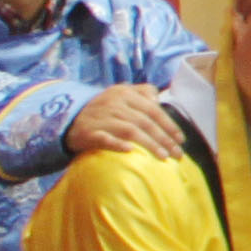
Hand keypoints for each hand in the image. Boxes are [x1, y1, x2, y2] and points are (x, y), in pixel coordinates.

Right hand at [61, 85, 183, 161]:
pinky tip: (130, 152)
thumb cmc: (105, 108)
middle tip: (177, 154)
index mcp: (125, 93)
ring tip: (163, 157)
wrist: (70, 118)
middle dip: (164, 138)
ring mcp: (101, 118)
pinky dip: (117, 145)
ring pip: (130, 130)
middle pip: (144, 121)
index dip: (168, 124)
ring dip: (149, 144)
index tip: (181, 139)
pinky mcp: (89, 132)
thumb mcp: (122, 94)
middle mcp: (114, 103)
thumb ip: (143, 92)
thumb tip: (159, 101)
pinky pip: (105, 139)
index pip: (152, 109)